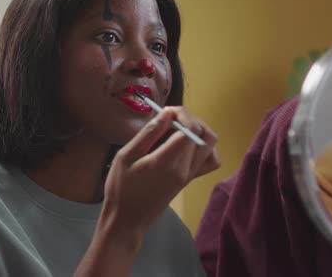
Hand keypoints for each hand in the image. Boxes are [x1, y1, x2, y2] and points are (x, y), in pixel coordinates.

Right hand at [101, 106, 219, 235]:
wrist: (127, 219)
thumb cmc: (120, 188)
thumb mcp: (126, 156)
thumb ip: (149, 134)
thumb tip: (167, 113)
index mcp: (168, 162)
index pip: (190, 129)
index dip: (180, 115)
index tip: (164, 112)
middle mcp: (185, 169)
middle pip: (204, 133)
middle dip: (190, 118)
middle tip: (169, 117)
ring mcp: (189, 175)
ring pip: (211, 144)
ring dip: (199, 130)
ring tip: (178, 128)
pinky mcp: (189, 180)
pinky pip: (210, 160)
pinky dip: (204, 146)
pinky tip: (185, 144)